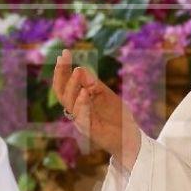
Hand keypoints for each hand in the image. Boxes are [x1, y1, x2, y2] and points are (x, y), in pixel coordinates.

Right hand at [52, 50, 143, 171]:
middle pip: (61, 91)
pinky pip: (81, 116)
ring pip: (69, 103)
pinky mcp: (89, 129)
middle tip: (63, 58)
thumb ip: (93, 84)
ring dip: (72, 86)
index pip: (66, 83)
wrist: (129, 138)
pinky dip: (82, 103)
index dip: (63, 69)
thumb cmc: (117, 116)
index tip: (64, 53)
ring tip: (77, 70)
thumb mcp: (106, 95)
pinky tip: (85, 92)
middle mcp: (77, 110)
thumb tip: (80, 69)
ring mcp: (81, 120)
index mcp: (80, 100)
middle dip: (61, 73)